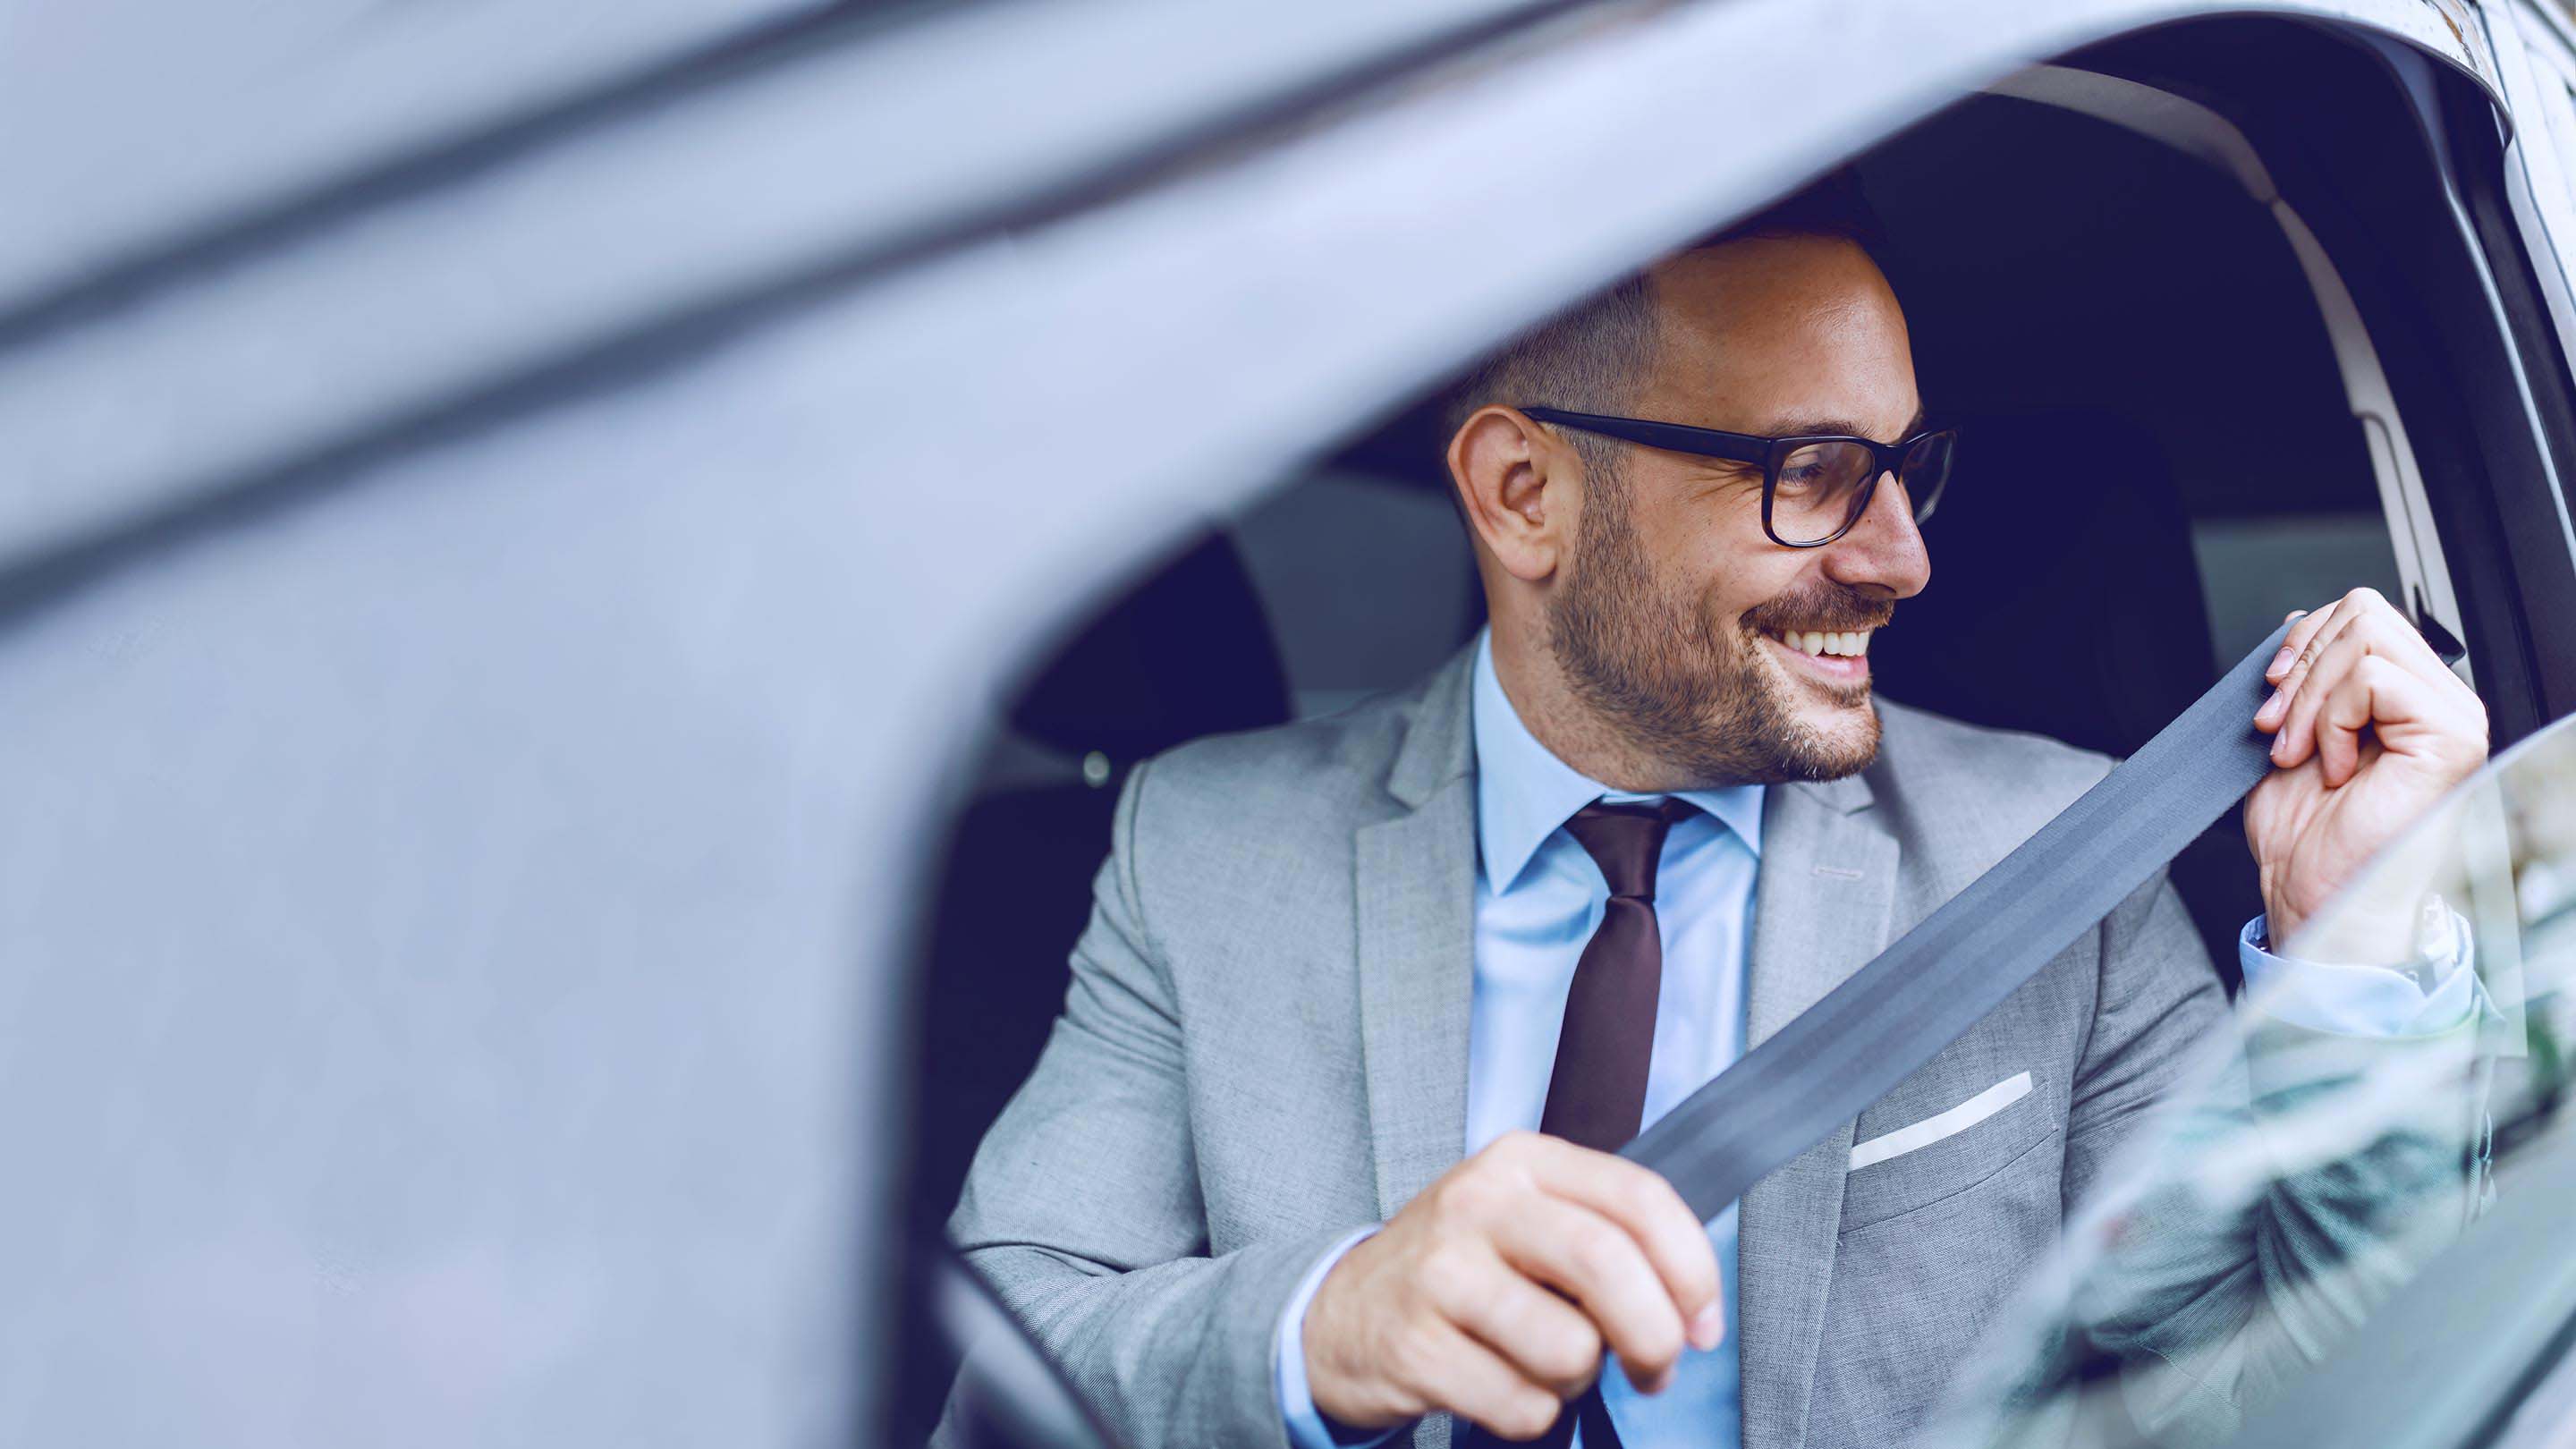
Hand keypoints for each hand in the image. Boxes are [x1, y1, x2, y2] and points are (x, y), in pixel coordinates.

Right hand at [1301, 1130, 1721, 1439]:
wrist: (1341, 1314)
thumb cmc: (1461, 1271)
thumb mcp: (1526, 1221)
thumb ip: (1607, 1239)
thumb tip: (1694, 1313)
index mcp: (1522, 1161)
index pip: (1639, 1198)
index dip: (1693, 1270)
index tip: (1704, 1324)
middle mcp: (1478, 1203)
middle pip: (1607, 1266)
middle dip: (1654, 1335)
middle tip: (1655, 1369)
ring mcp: (1440, 1273)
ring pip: (1569, 1349)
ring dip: (1577, 1380)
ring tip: (1544, 1364)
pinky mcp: (1414, 1345)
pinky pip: (1521, 1404)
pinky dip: (1527, 1413)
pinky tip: (1496, 1385)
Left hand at [2246, 587, 2485, 953]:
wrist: (2310, 891)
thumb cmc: (2304, 833)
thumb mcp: (2291, 733)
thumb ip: (2306, 677)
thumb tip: (2300, 622)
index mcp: (2406, 695)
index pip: (2360, 614)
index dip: (2301, 643)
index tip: (2269, 698)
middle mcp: (2437, 700)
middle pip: (2362, 613)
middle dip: (2300, 667)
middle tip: (2278, 730)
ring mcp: (2452, 717)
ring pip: (2366, 638)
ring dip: (2310, 699)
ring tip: (2302, 753)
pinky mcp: (2451, 737)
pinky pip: (2374, 679)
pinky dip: (2333, 720)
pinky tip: (2333, 767)